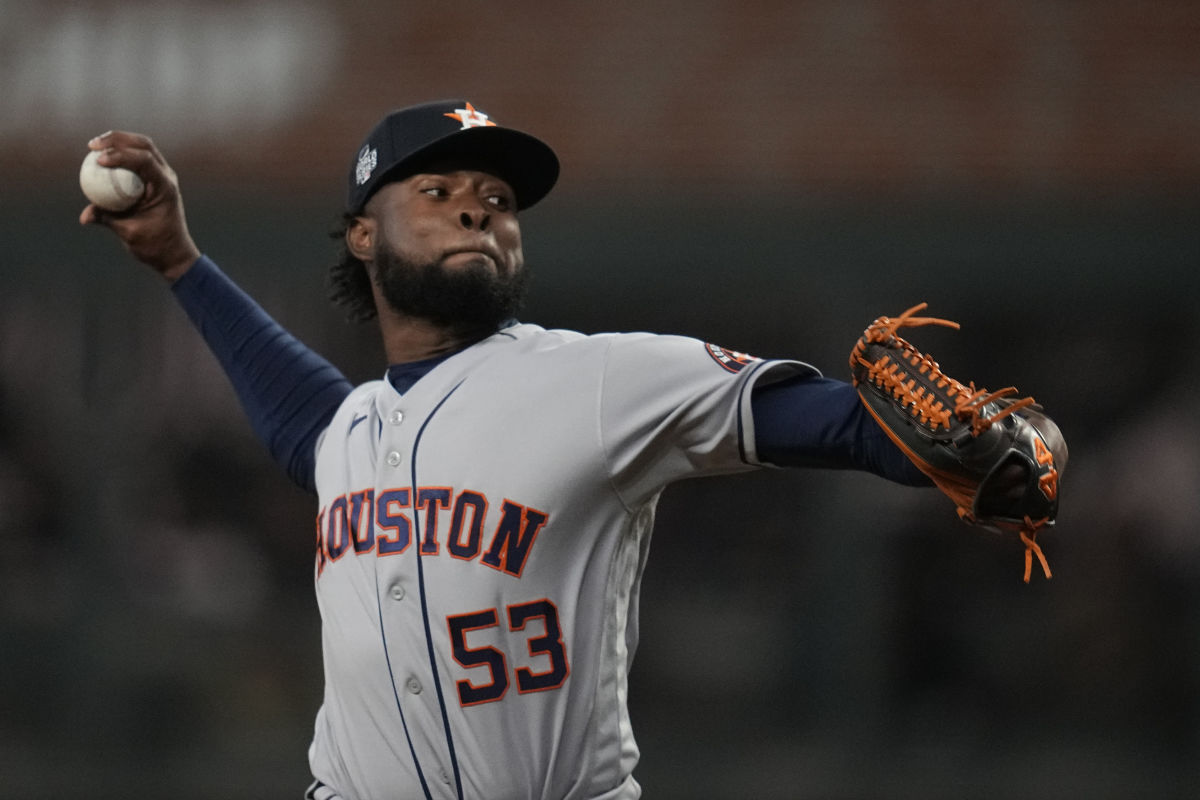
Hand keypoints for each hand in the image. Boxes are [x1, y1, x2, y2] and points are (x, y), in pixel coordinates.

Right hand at [78, 131, 200, 281]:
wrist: (173, 253)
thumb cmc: (155, 245)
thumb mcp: (129, 233)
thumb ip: (107, 219)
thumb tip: (84, 217)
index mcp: (164, 187)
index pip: (145, 161)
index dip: (121, 156)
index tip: (99, 160)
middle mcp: (166, 176)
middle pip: (144, 145)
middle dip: (117, 139)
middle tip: (92, 145)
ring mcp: (162, 175)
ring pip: (142, 147)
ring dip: (119, 141)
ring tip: (94, 146)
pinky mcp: (155, 178)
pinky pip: (137, 159)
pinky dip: (121, 153)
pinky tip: (101, 156)